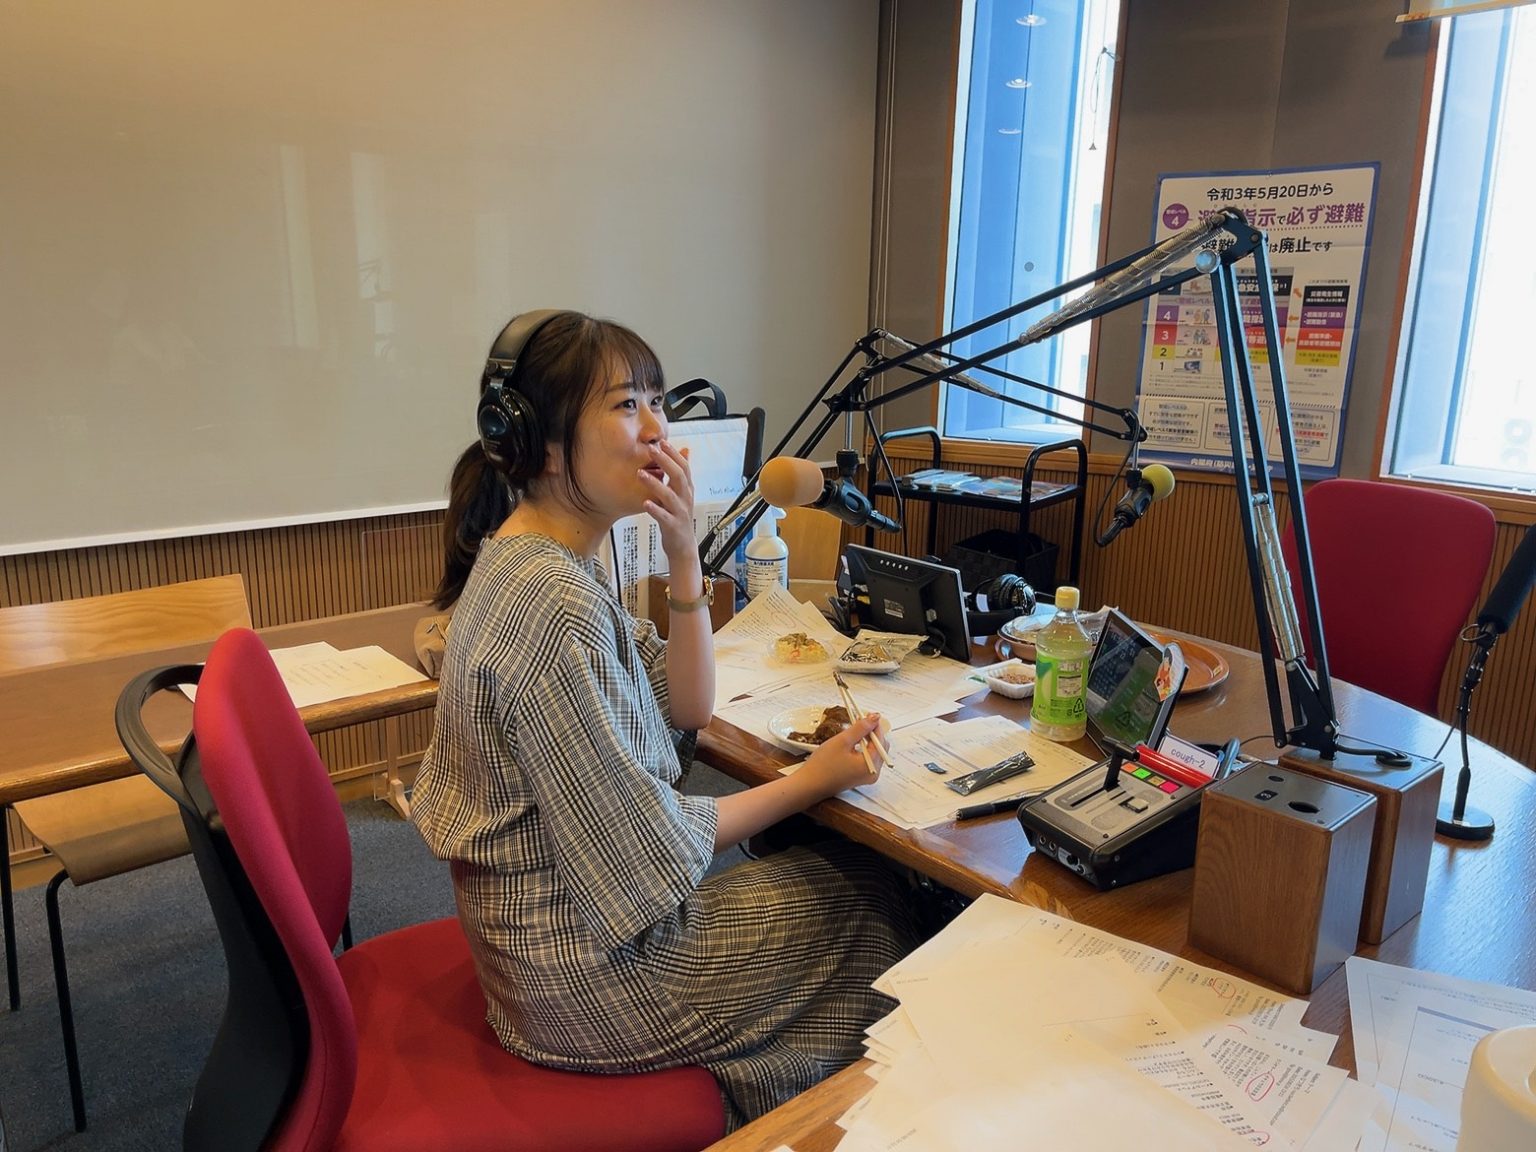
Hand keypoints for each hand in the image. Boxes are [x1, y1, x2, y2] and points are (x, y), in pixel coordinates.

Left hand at [640, 441, 697, 564]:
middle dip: (665, 461)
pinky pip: (663, 516)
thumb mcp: (683, 493)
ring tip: (640, 473)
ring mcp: (680, 512)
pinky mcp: (673, 526)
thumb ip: (681, 473)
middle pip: (678, 476)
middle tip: (651, 449)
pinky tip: (645, 502)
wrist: (683, 546)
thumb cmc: (679, 518)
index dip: (673, 454)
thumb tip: (685, 451)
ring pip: (669, 495)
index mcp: (687, 489)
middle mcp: (685, 499)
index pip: (683, 467)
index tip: (662, 442)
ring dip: (655, 483)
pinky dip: (655, 509)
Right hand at [800, 713, 887, 797]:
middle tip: (858, 723)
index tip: (866, 715)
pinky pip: (866, 759)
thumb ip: (860, 728)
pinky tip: (850, 744)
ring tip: (852, 733)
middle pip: (880, 747)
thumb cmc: (823, 766)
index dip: (874, 726)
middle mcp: (873, 774)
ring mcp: (866, 776)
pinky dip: (862, 749)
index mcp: (871, 766)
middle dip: (871, 733)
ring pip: (873, 752)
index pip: (880, 740)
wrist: (809, 784)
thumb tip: (875, 717)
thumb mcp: (842, 741)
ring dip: (866, 740)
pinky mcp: (859, 777)